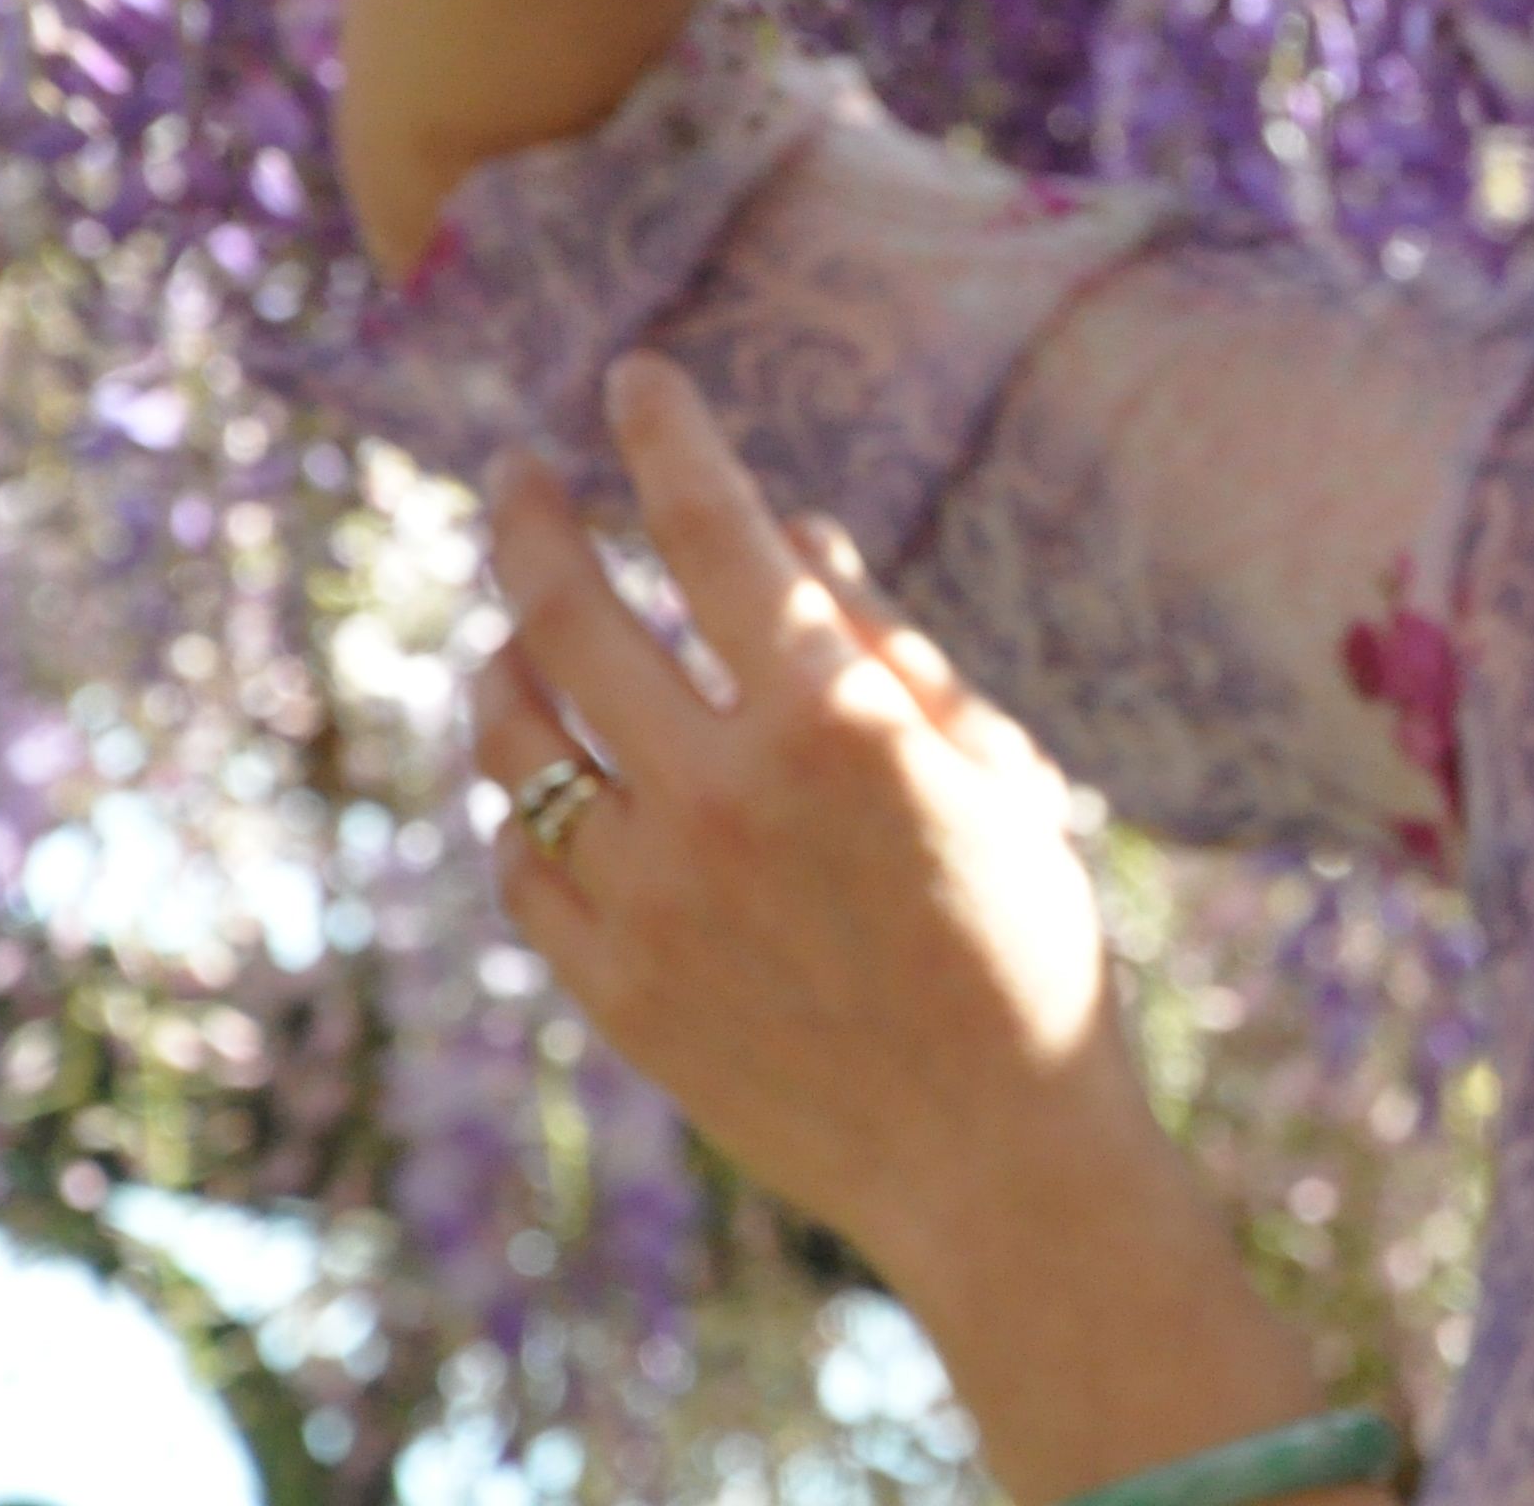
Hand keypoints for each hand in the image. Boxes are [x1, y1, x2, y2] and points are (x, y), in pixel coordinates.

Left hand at [463, 351, 1144, 1264]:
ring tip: (518, 634)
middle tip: (518, 473)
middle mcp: (721, 791)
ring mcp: (647, 895)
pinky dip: (527, 804)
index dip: (667, 436)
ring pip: (514, 736)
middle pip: (571, 611)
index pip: (717, 528)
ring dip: (506, 658)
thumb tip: (790, 529)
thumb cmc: (1027, 942)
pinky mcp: (608, 985)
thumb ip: (888, 643)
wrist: (995, 1157)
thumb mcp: (998, 769)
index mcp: (836, 719)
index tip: (633, 377)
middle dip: (535, 519)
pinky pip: (520, 862)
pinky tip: (553, 786)